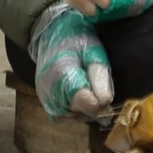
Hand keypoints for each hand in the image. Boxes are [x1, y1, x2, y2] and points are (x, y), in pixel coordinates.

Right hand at [29, 1, 113, 121]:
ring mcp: (46, 100)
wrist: (50, 36)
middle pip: (82, 112)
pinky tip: (78, 93)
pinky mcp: (46, 105)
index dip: (101, 102)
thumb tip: (106, 102)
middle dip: (94, 103)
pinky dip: (76, 110)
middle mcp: (50, 93)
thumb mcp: (93, 51)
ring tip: (86, 85)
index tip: (107, 94)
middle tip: (95, 82)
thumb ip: (100, 76)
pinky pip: (66, 117)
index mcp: (62, 76)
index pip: (86, 103)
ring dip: (86, 107)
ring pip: (75, 117)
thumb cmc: (76, 40)